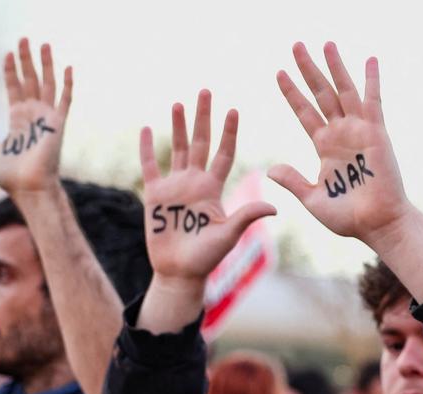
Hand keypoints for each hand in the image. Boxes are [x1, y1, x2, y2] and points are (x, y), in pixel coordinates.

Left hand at [0, 38, 71, 193]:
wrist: (30, 189)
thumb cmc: (13, 178)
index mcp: (18, 120)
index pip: (15, 89)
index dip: (11, 71)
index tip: (8, 54)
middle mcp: (34, 115)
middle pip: (30, 80)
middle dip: (26, 59)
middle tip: (24, 39)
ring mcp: (47, 118)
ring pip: (47, 83)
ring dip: (45, 63)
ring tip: (43, 43)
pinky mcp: (58, 124)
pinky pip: (65, 100)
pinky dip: (67, 84)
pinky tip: (69, 67)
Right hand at [139, 89, 275, 285]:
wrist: (179, 272)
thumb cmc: (206, 257)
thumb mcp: (229, 235)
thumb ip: (246, 217)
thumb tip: (274, 207)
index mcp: (213, 188)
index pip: (223, 153)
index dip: (228, 132)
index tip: (234, 110)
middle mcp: (195, 182)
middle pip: (200, 143)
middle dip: (203, 117)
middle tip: (206, 90)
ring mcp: (174, 187)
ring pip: (177, 149)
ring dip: (178, 126)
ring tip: (179, 102)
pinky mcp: (155, 195)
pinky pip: (150, 166)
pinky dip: (148, 148)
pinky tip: (148, 128)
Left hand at [269, 42, 413, 249]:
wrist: (376, 224)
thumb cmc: (348, 216)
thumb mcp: (312, 198)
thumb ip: (293, 181)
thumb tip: (270, 170)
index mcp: (324, 146)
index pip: (304, 111)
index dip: (292, 92)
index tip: (279, 72)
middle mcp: (340, 133)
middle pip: (321, 93)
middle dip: (308, 69)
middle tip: (296, 45)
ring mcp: (359, 130)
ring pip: (343, 91)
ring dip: (335, 67)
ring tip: (325, 43)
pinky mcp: (376, 133)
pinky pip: (373, 102)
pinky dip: (372, 80)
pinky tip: (369, 59)